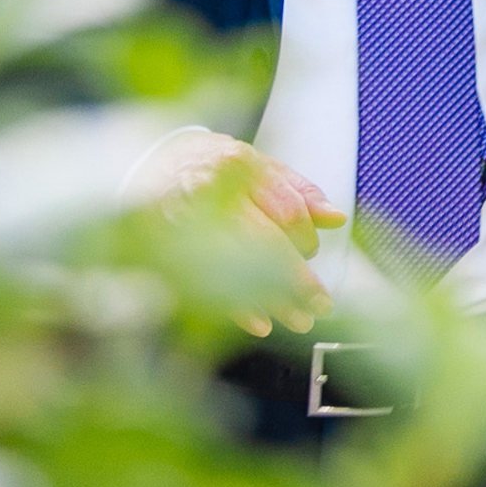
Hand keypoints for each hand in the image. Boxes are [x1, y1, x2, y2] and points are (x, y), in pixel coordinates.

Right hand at [129, 127, 342, 332]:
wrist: (149, 164)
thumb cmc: (211, 165)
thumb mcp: (258, 164)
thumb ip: (299, 191)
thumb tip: (336, 219)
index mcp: (240, 164)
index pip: (287, 211)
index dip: (307, 239)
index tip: (314, 257)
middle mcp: (211, 191)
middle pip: (265, 242)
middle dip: (297, 279)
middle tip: (320, 304)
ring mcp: (184, 222)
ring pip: (239, 268)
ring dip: (273, 300)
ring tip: (300, 320)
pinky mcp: (166, 249)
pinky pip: (209, 284)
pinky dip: (236, 307)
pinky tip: (259, 322)